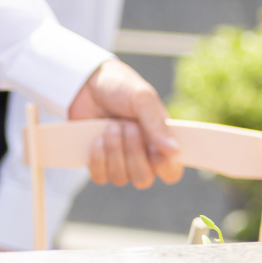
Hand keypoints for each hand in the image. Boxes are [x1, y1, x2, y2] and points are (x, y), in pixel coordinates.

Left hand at [65, 59, 183, 187]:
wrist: (87, 84)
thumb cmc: (121, 88)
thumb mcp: (143, 98)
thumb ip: (157, 123)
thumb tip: (175, 151)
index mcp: (161, 143)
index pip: (171, 173)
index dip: (166, 168)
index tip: (156, 150)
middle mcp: (142, 157)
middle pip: (143, 179)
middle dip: (133, 152)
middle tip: (128, 125)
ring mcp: (119, 163)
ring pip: (121, 178)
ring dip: (114, 150)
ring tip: (111, 125)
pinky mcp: (98, 164)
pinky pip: (100, 177)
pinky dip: (98, 158)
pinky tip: (97, 139)